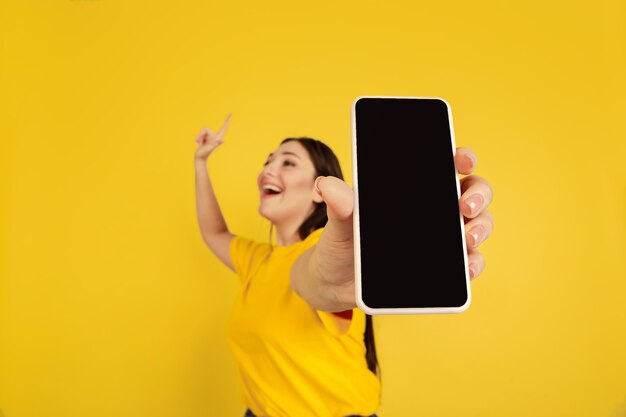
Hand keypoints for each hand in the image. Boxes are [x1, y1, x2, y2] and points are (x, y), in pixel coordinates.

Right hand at [194, 114, 231, 160]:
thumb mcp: (209, 149)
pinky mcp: (206, 138)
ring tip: (199, 143)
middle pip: (206, 129)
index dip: (227, 121)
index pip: (224, 128)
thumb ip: (214, 144)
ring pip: (202, 131)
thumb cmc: (204, 154)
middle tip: (199, 142)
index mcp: (218, 138)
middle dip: (200, 134)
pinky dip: (198, 138)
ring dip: (199, 137)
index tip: (231, 114)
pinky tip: (199, 143)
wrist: (199, 158)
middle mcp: (215, 137)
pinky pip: (200, 134)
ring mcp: (210, 137)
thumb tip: (221, 140)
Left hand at [313, 146, 493, 303]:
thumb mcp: (340, 222)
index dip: (462, 157)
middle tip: (465, 205)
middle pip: (473, 191)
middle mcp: (436, 209)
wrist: (335, 281)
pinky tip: (466, 268)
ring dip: (481, 228)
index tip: (462, 160)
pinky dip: (473, 264)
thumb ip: (339, 204)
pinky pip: (469, 263)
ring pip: (478, 225)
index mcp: (414, 188)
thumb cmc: (342, 241)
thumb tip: (326, 185)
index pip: (447, 163)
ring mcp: (443, 238)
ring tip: (468, 238)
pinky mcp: (443, 268)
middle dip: (479, 193)